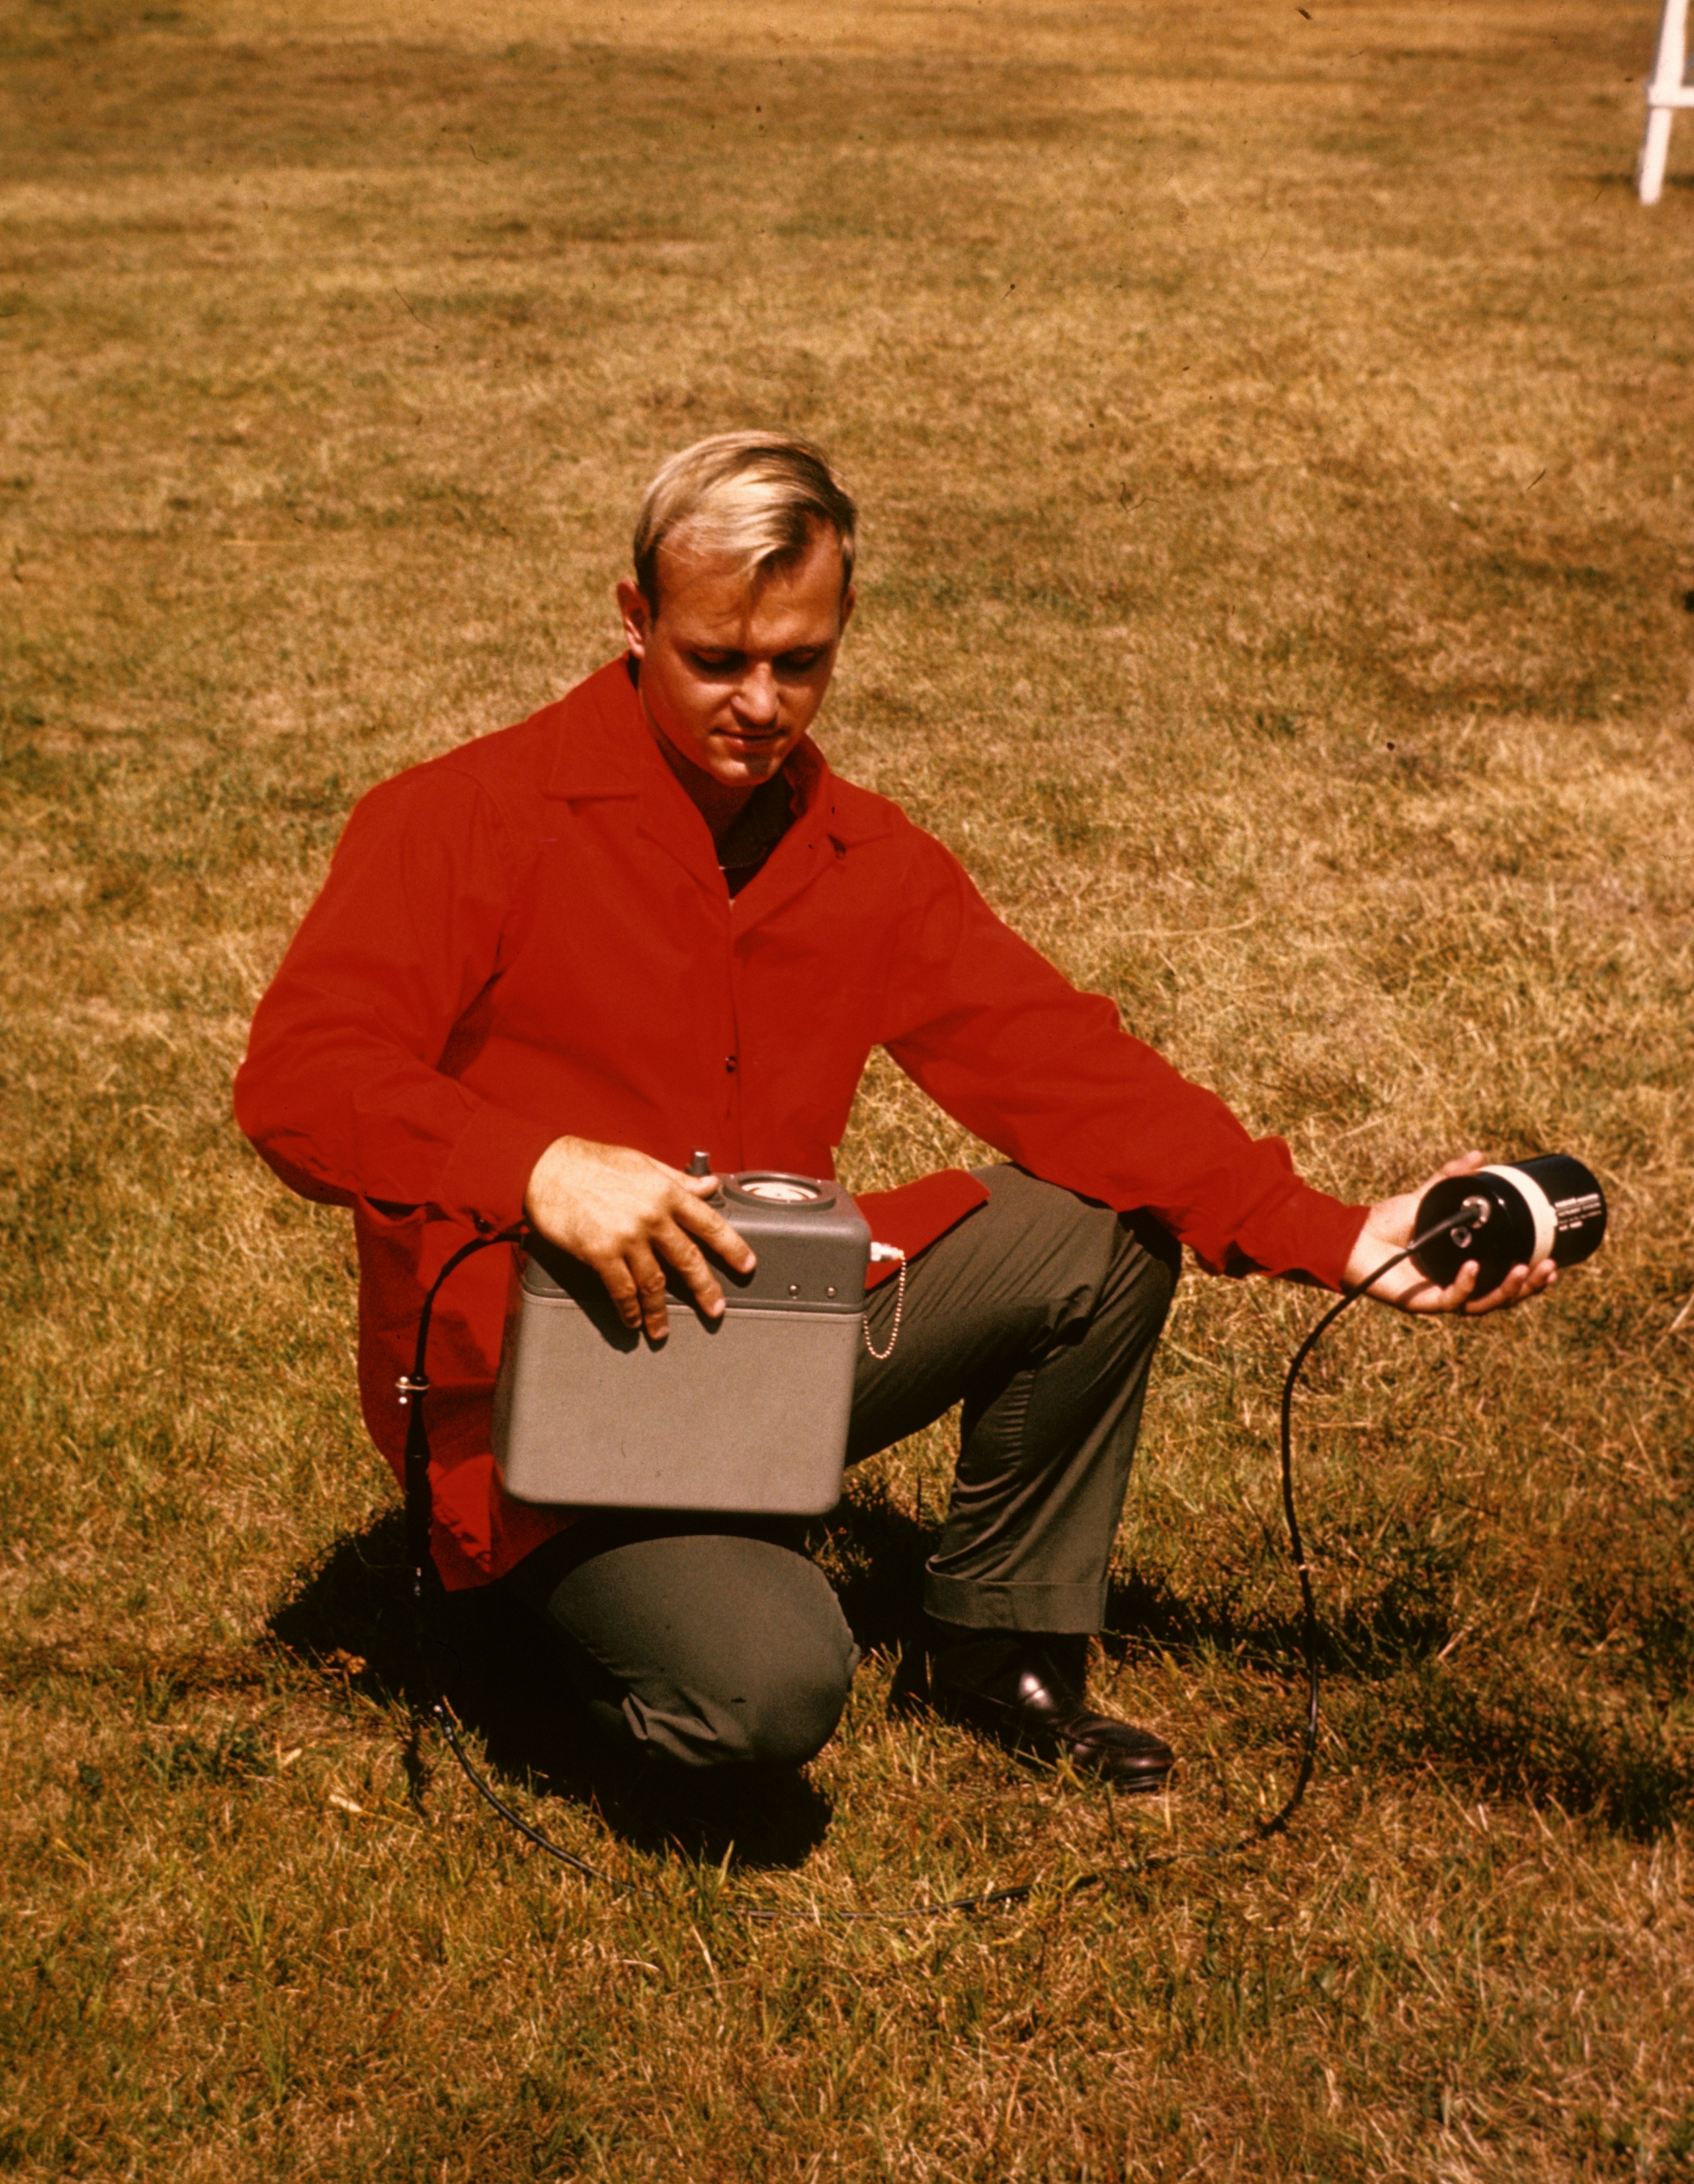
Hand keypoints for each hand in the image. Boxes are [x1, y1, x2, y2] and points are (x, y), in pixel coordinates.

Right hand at [523, 1137, 753, 1340]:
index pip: (710, 1223)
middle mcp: (652, 1216)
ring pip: (654, 1282)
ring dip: (660, 1310)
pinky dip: (630, 1309)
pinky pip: (621, 1289)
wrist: (548, 1167)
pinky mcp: (601, 1252)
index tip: (747, 1265)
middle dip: (704, 1288)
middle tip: (715, 1309)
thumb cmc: (593, 1162)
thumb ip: (678, 1179)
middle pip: (688, 1259)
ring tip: (663, 1330)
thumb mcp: (642, 1163)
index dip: (732, 1247)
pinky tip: (633, 1320)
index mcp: (666, 1192)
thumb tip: (709, 1185)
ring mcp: (627, 1237)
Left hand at [1343, 1150, 1557, 1314]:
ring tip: (1524, 1270)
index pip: (1507, 1277)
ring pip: (1484, 1304)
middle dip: (1530, 1286)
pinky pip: (1452, 1301)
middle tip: (1550, 1268)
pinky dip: (1466, 1284)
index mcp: (1466, 1266)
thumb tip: (1479, 1155)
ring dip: (1508, 1290)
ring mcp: (1441, 1296)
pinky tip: (1475, 1268)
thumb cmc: (1387, 1222)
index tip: (1555, 1260)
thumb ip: (1451, 1179)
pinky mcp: (1422, 1302)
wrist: (1353, 1237)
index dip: (1532, 1274)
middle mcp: (1458, 1285)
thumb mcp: (1427, 1196)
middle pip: (1504, 1296)